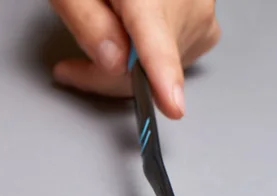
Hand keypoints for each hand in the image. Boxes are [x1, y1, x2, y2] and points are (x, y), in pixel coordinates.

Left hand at [49, 0, 220, 118]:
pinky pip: (173, 61)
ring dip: (126, 69)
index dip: (162, 76)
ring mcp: (201, 15)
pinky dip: (149, 61)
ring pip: (157, 69)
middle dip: (105, 76)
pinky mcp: (206, 28)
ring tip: (103, 41)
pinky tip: (132, 41)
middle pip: (146, 68)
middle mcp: (186, 2)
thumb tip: (114, 63)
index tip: (172, 105)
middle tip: (71, 69)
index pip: (157, 41)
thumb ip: (88, 23)